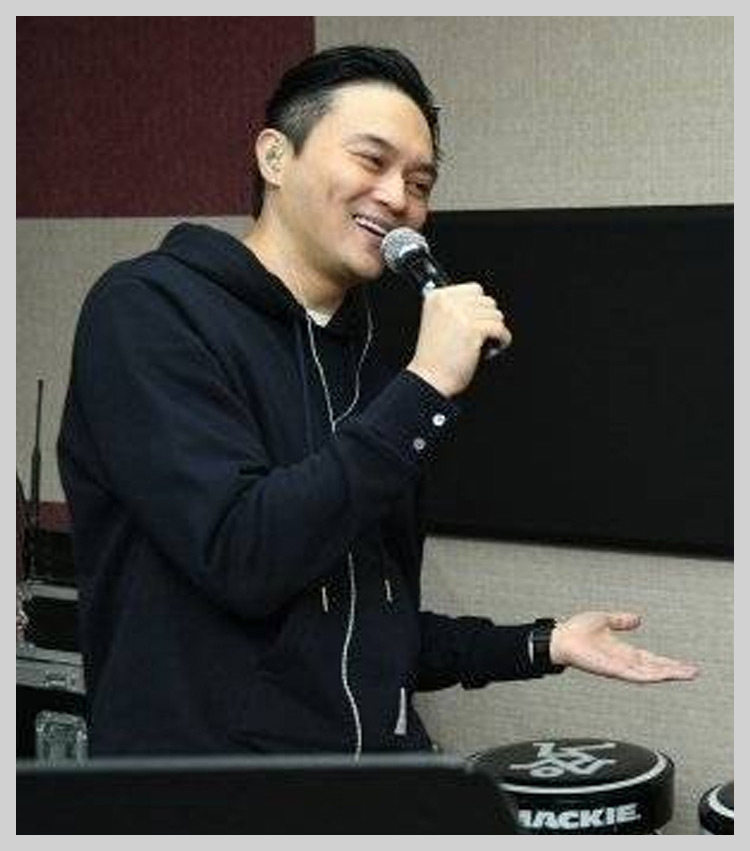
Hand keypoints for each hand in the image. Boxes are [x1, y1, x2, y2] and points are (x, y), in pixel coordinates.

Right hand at [406, 283, 511, 396]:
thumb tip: (481, 303)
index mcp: (436, 296)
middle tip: (482, 334)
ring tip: (485, 342)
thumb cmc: (433, 357)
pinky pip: (500, 328)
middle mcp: (448, 302)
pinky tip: (494, 347)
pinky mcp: (472, 329)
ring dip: (495, 330)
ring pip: (496, 314)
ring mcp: (460, 314)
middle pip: (487, 300)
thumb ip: (454, 307)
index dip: (479, 307)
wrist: (429, 378)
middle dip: (488, 319)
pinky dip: (502, 339)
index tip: (477, 321)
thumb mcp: (436, 320)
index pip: (474, 289)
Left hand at [550, 611, 698, 682]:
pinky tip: (661, 675)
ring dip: (668, 673)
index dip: (669, 662)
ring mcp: (618, 667)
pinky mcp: (611, 669)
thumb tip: (636, 618)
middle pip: (655, 668)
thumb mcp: (604, 620)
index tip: (685, 665)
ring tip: (686, 674)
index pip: (651, 659)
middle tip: (694, 672)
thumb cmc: (575, 632)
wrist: (560, 638)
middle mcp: (623, 661)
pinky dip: (648, 675)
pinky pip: (633, 674)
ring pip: (649, 673)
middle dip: (675, 670)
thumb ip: (621, 620)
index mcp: (623, 651)